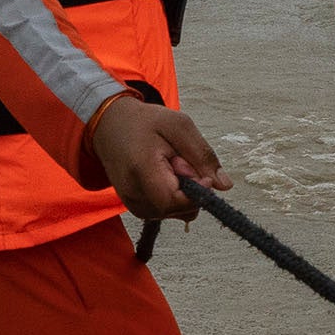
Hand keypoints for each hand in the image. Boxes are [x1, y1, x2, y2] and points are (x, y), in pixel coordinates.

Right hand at [86, 94, 230, 221]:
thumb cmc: (145, 122)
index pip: (177, 201)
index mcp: (142, 171)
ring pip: (176, 213)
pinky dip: (173, 195)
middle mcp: (134, 194)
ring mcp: (132, 204)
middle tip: (179, 161)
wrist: (110, 125)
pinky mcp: (135, 207)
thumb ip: (203, 155)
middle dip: (191, 189)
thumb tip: (224, 186)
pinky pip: (166, 211)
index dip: (197, 191)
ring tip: (169, 165)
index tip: (199, 170)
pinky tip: (164, 175)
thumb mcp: (179, 126)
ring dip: (183, 192)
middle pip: (180, 210)